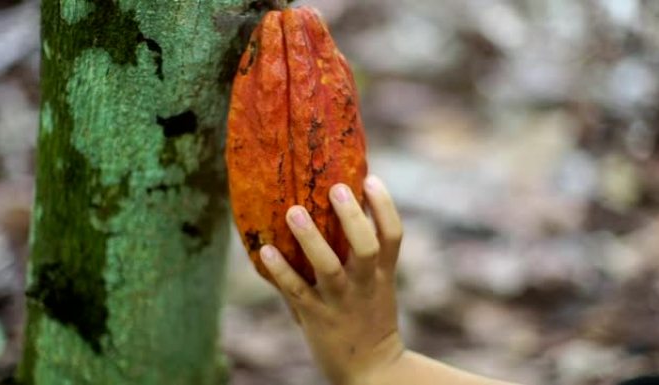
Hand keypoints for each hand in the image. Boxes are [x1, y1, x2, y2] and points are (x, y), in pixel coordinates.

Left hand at [260, 175, 404, 384]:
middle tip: (336, 187)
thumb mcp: (377, 287)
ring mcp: (341, 301)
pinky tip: (266, 251)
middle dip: (353, 216)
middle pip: (366, 246)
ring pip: (329, 266)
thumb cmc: (368, 319)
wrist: (371, 371)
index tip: (371, 178)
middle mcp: (365, 285)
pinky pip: (297, 292)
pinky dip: (281, 271)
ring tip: (294, 211)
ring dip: (311, 239)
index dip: (384, 206)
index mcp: (382, 274)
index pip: (393, 235)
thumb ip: (364, 258)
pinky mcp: (317, 318)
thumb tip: (337, 213)